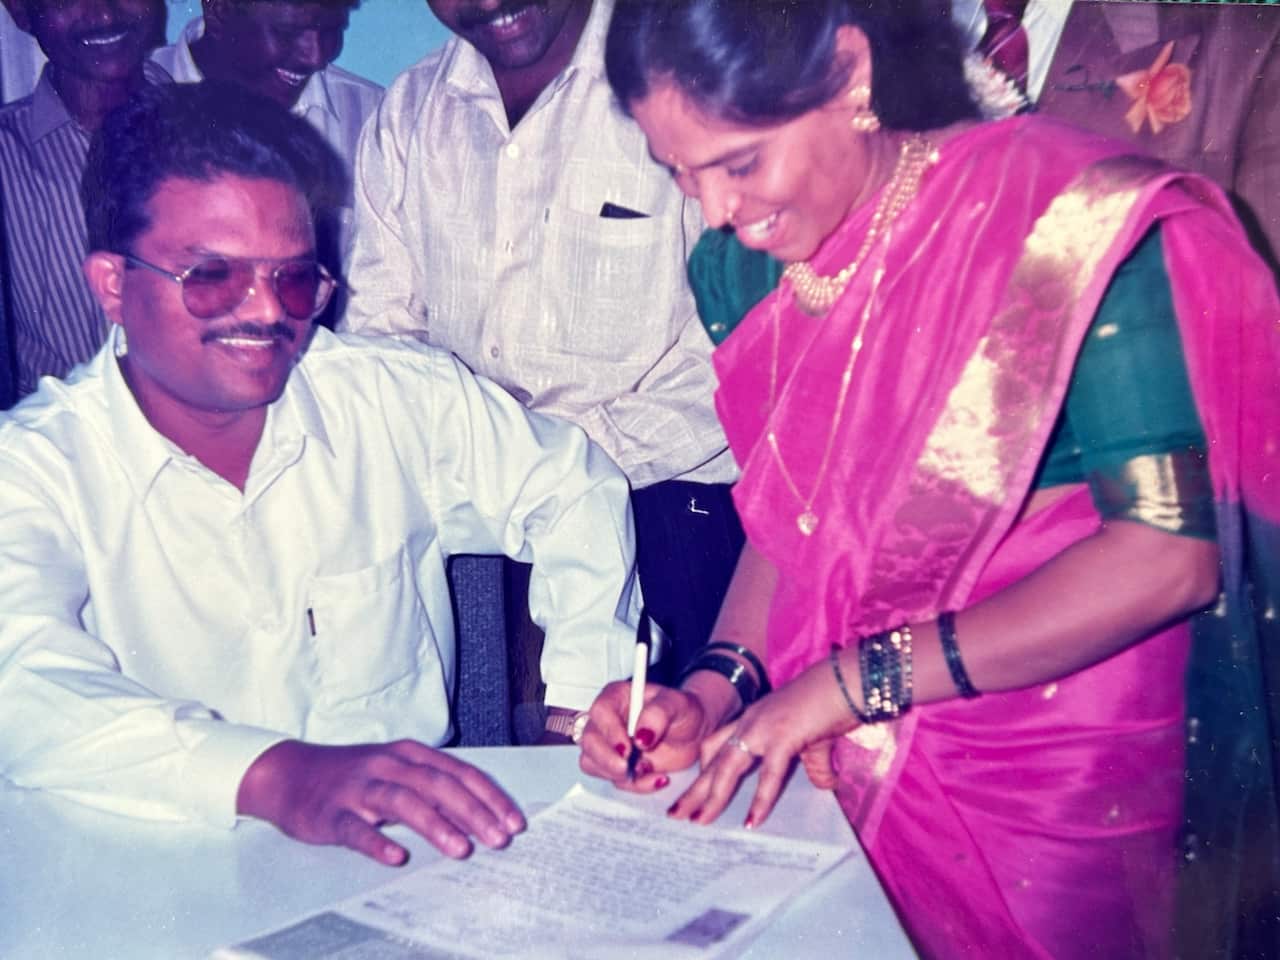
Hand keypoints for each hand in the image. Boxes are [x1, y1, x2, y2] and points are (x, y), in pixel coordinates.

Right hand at [237, 739, 525, 864]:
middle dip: (474, 812)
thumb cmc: (354, 777)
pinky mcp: (332, 812)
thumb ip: (433, 791)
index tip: (514, 822)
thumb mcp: (397, 774)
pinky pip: (356, 828)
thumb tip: (478, 817)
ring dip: (436, 825)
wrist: (290, 774)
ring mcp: (359, 787)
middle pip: (438, 785)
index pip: (460, 773)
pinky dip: (378, 842)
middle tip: (500, 840)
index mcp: (410, 754)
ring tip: (462, 849)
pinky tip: (397, 856)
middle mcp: (388, 764)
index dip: (490, 797)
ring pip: (403, 802)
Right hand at [576, 680, 710, 790]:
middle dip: (608, 759)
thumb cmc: (683, 711)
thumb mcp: (677, 705)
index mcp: (618, 697)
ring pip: (593, 763)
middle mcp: (608, 720)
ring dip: (619, 774)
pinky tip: (655, 777)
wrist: (695, 733)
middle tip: (631, 768)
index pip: (600, 712)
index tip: (627, 748)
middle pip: (589, 741)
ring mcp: (610, 744)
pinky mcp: (617, 765)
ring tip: (648, 769)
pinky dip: (634, 785)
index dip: (609, 732)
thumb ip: (658, 715)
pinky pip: (613, 780)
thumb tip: (640, 735)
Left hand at [668, 658, 854, 828]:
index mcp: (754, 718)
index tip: (695, 791)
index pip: (716, 744)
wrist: (846, 681)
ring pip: (727, 767)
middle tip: (676, 814)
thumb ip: (815, 763)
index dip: (704, 769)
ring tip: (699, 821)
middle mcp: (751, 722)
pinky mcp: (783, 737)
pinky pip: (767, 776)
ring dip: (711, 797)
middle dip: (694, 789)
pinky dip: (759, 800)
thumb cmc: (832, 703)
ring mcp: (764, 729)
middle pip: (712, 760)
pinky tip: (752, 821)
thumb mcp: (815, 738)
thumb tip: (827, 784)